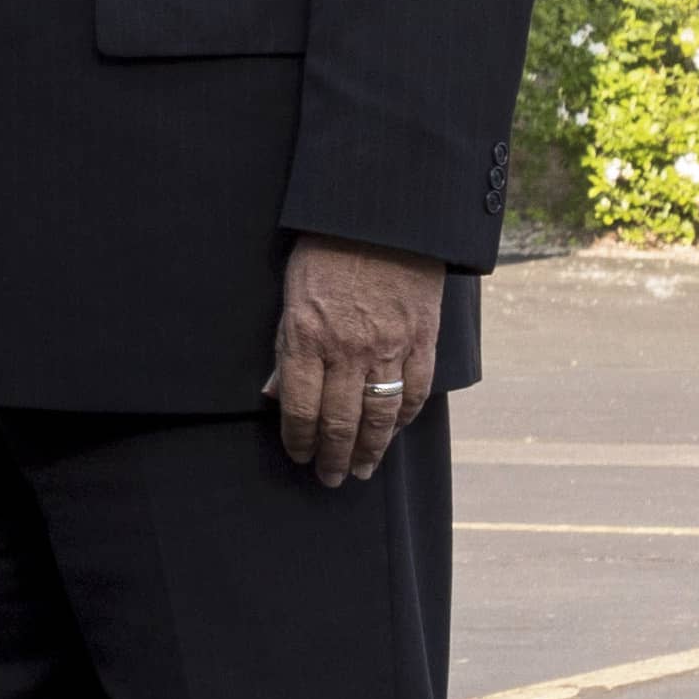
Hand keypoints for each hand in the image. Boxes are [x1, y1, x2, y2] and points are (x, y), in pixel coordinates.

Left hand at [267, 235, 445, 486]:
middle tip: (330, 479)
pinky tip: (393, 433)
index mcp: (307, 337)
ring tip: (360, 469)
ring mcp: (389, 346)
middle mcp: (348, 349)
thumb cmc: (325, 254)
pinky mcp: (422, 340)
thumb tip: (275, 395)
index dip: (298, 440)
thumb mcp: (290, 297)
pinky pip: (416, 392)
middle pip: (340, 420)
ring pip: (381, 415)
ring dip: (370, 449)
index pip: (301, 408)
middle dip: (333, 456)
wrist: (380, 220)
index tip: (298, 457)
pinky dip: (404, 418)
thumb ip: (286, 349)